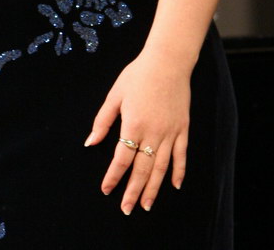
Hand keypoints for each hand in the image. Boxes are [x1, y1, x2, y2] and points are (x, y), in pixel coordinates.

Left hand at [84, 52, 189, 214]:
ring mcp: (170, 133)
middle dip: (133, 191)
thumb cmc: (137, 75)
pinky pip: (181, 156)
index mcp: (133, 124)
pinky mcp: (183, 129)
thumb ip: (103, 120)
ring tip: (146, 205)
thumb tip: (90, 142)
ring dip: (154, 188)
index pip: (121, 158)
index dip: (113, 176)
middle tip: (126, 209)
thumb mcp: (115, 94)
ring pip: (162, 168)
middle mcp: (153, 133)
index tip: (106, 190)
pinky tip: (174, 186)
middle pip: (142, 169)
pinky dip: (178, 172)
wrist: (167, 62)